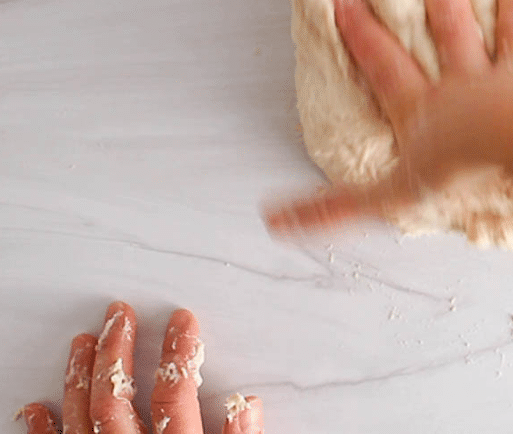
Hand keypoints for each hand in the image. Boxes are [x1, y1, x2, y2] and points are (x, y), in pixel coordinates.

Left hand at [17, 301, 262, 433]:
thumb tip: (247, 405)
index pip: (174, 394)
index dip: (179, 353)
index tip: (182, 322)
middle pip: (117, 396)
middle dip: (118, 349)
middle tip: (119, 316)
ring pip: (83, 417)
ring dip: (81, 376)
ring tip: (82, 343)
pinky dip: (43, 429)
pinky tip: (38, 409)